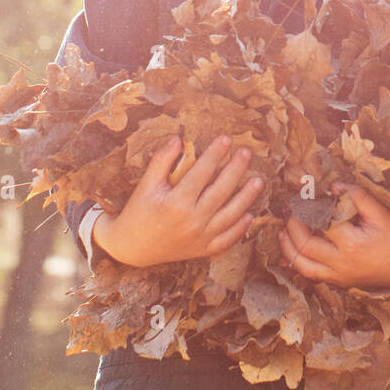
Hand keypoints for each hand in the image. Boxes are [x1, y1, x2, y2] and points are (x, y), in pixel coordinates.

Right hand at [92, 134, 265, 267]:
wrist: (131, 248)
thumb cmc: (138, 212)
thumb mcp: (145, 184)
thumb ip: (161, 161)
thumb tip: (178, 139)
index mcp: (176, 203)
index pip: (202, 172)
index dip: (215, 154)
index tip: (226, 139)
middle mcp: (192, 221)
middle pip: (221, 191)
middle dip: (236, 169)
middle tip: (246, 152)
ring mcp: (200, 238)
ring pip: (230, 216)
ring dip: (247, 198)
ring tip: (258, 180)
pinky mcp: (203, 250)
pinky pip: (227, 239)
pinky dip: (240, 228)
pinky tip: (249, 214)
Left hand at [278, 182, 389, 288]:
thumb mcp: (380, 213)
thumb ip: (356, 197)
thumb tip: (332, 186)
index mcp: (352, 245)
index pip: (320, 223)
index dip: (309, 208)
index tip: (303, 196)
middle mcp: (342, 264)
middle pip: (304, 246)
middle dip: (292, 226)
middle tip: (290, 210)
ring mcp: (339, 277)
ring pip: (302, 266)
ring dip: (288, 247)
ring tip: (283, 229)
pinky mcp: (339, 283)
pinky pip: (311, 276)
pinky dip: (297, 263)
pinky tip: (289, 251)